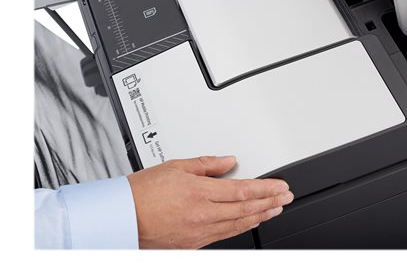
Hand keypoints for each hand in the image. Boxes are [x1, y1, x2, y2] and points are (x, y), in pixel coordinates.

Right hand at [127, 155, 292, 248]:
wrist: (120, 218)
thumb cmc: (141, 192)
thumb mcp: (175, 166)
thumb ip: (206, 165)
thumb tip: (228, 161)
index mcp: (199, 193)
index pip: (243, 190)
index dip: (267, 189)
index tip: (281, 186)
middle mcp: (202, 215)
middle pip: (246, 209)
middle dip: (270, 202)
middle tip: (286, 197)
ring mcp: (198, 232)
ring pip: (238, 225)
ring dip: (260, 216)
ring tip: (274, 209)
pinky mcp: (193, 244)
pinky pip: (224, 235)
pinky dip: (241, 227)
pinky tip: (249, 222)